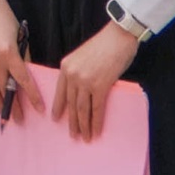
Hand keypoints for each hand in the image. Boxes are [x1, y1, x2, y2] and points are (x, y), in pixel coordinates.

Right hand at [0, 0, 29, 116]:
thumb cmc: (5, 17)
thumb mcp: (20, 35)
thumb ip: (23, 57)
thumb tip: (26, 76)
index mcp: (8, 52)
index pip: (23, 80)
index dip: (32, 96)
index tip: (39, 109)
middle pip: (4, 89)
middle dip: (13, 106)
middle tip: (20, 121)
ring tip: (5, 116)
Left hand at [54, 20, 142, 138]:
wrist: (118, 36)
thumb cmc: (104, 44)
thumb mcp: (82, 56)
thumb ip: (79, 72)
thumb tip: (82, 90)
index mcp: (65, 67)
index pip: (60, 92)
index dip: (59, 107)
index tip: (56, 119)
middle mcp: (72, 75)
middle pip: (71, 104)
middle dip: (72, 122)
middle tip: (73, 135)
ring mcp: (85, 82)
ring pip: (82, 110)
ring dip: (83, 126)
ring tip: (85, 138)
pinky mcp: (100, 87)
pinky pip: (96, 109)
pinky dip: (96, 123)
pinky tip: (96, 132)